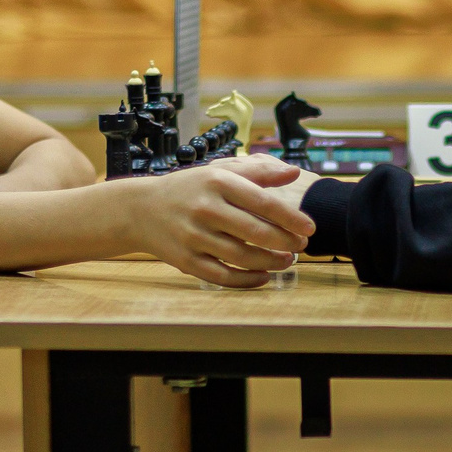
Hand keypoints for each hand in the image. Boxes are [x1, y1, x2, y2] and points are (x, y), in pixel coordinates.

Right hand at [129, 157, 316, 286]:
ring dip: (271, 262)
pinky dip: (247, 280)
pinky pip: (223, 277)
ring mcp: (194, 237)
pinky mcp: (186, 261)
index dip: (291, 217)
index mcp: (217, 182)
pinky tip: (263, 276)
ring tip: (286, 260)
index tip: (310, 228)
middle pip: (256, 232)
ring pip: (242, 257)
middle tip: (301, 247)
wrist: (141, 209)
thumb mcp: (220, 172)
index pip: (263, 202)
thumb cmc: (190, 188)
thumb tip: (294, 172)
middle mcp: (205, 208)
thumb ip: (258, 172)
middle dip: (286, 242)